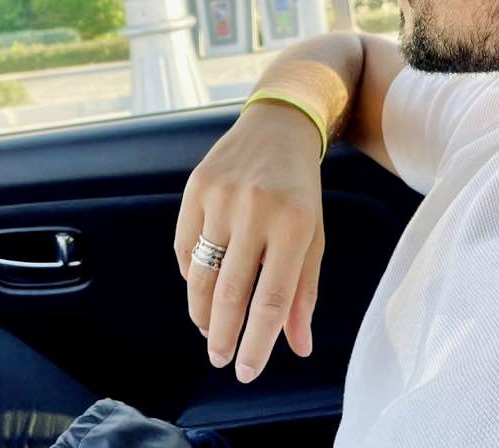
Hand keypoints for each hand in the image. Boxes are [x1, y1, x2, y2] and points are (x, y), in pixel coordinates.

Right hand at [174, 101, 324, 382]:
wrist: (279, 126)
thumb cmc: (300, 189)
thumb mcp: (313, 235)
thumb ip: (304, 292)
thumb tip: (297, 347)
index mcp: (295, 224)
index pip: (272, 300)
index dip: (257, 344)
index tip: (246, 372)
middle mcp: (256, 209)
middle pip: (231, 292)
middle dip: (222, 335)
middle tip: (220, 358)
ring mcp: (222, 196)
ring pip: (200, 273)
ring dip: (201, 310)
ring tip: (209, 327)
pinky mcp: (196, 186)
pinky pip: (184, 245)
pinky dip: (188, 273)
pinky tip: (200, 285)